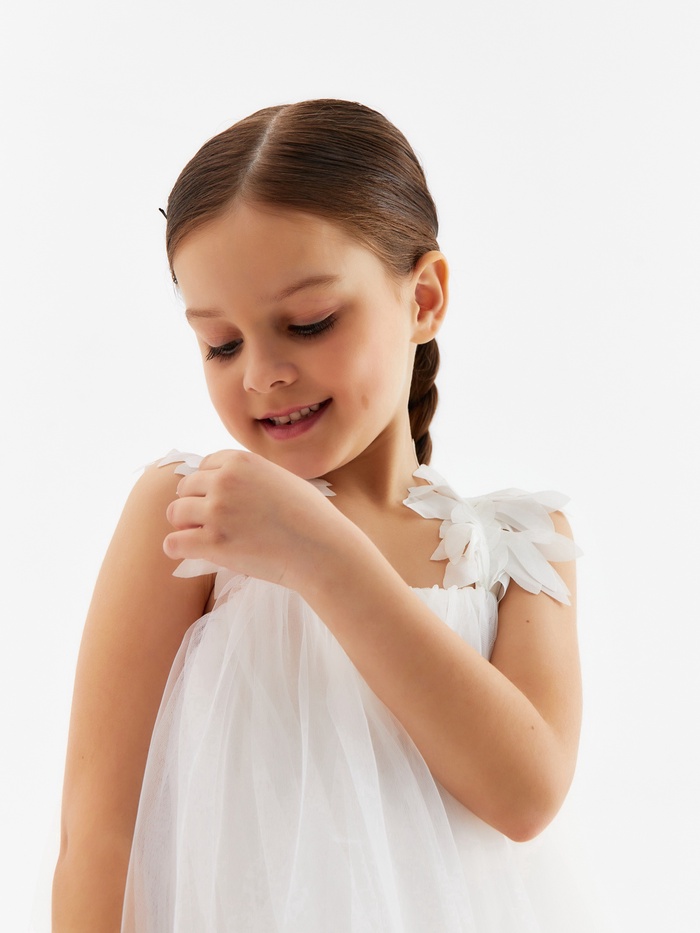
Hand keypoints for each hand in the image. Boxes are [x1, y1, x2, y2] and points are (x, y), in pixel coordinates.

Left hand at [163, 449, 340, 586]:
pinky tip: (190, 553)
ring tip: (203, 538)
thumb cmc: (310, 517)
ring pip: (176, 513)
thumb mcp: (280, 478)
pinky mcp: (214, 542)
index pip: (203, 466)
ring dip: (185, 526)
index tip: (220, 501)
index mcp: (240, 461)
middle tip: (211, 523)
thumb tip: (225, 482)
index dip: (208, 485)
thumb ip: (251, 475)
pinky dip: (177, 548)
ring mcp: (217, 511)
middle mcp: (224, 481)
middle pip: (185, 488)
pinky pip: (174, 543)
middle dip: (194, 505)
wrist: (322, 549)